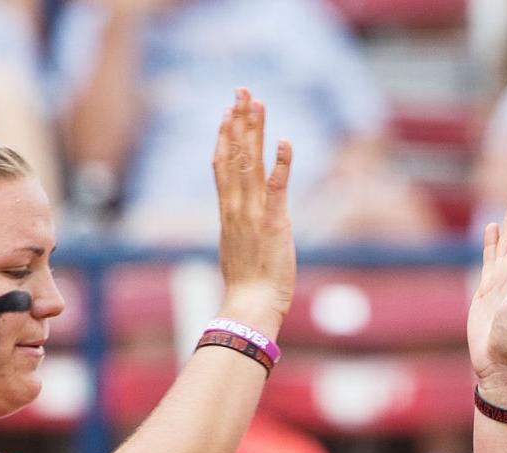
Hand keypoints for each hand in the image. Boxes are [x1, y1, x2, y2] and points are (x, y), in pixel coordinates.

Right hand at [214, 88, 294, 330]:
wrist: (250, 306)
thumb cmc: (247, 286)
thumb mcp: (237, 249)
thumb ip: (238, 229)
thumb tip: (237, 224)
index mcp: (228, 212)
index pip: (223, 165)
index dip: (225, 136)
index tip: (227, 112)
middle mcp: (237, 207)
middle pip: (235, 155)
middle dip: (238, 121)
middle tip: (241, 91)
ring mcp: (254, 213)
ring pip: (251, 163)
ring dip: (255, 131)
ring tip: (256, 103)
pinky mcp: (274, 223)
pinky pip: (277, 188)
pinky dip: (281, 164)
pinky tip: (284, 140)